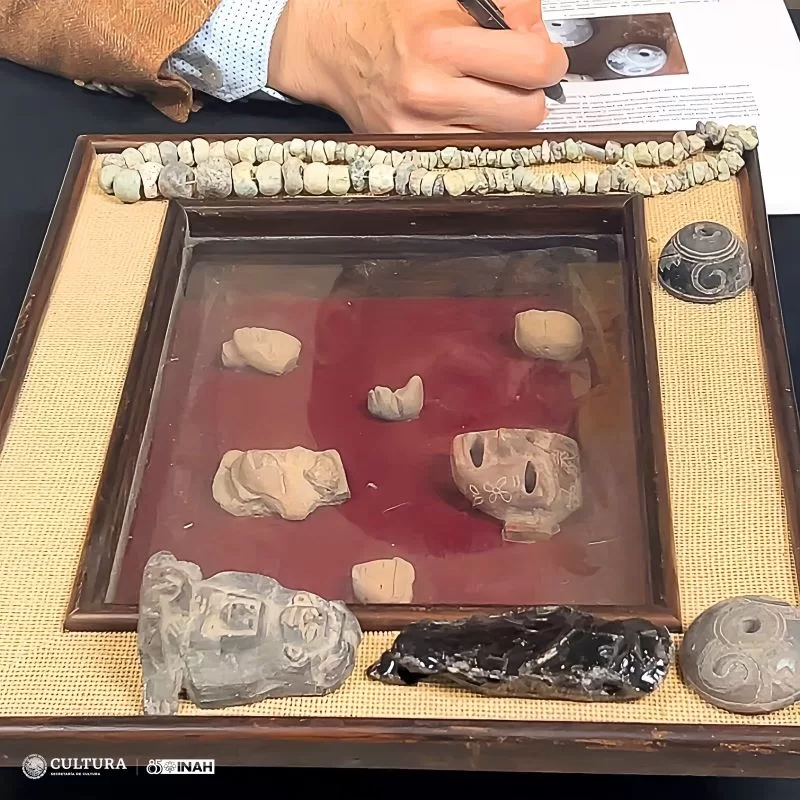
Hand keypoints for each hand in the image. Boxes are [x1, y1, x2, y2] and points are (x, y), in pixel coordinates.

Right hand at [268, 0, 567, 132]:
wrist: (326, 46)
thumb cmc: (381, 12)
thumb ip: (502, 4)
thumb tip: (537, 29)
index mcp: (438, 42)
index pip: (532, 65)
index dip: (548, 58)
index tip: (541, 52)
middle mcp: (428, 93)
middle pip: (526, 113)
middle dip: (532, 92)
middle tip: (520, 75)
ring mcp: (419, 129)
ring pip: (503, 137)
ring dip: (506, 114)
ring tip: (485, 89)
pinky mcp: (411, 148)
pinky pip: (472, 149)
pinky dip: (479, 130)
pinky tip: (465, 108)